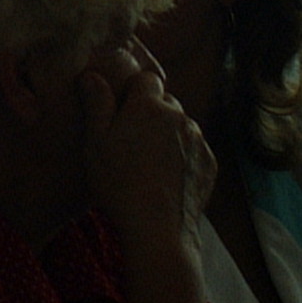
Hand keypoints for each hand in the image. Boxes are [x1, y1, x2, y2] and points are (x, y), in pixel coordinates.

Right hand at [80, 39, 214, 245]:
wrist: (158, 228)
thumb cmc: (119, 184)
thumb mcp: (96, 143)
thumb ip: (97, 104)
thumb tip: (91, 74)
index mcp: (149, 106)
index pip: (146, 79)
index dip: (133, 91)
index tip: (122, 110)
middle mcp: (179, 116)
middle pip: (166, 103)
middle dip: (152, 113)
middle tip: (133, 139)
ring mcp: (198, 140)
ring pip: (182, 126)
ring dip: (169, 135)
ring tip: (150, 162)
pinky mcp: (209, 163)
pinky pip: (195, 150)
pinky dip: (184, 156)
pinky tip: (167, 177)